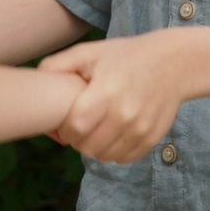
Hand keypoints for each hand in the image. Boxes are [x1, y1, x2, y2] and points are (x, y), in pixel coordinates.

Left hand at [37, 30, 196, 162]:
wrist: (175, 62)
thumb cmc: (126, 56)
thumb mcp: (90, 52)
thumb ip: (58, 65)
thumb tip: (35, 81)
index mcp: (105, 92)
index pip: (74, 128)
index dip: (64, 130)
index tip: (66, 122)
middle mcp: (124, 114)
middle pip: (86, 147)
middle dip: (77, 140)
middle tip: (80, 126)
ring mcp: (140, 129)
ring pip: (104, 156)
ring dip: (95, 148)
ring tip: (97, 130)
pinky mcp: (151, 138)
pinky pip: (124, 158)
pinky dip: (114, 151)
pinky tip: (114, 134)